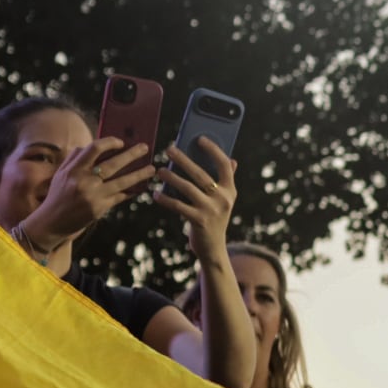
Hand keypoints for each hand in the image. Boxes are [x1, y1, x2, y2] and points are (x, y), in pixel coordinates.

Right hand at [28, 137, 156, 249]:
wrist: (51, 222)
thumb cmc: (58, 195)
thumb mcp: (61, 174)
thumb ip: (75, 159)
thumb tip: (93, 145)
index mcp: (73, 170)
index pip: (94, 149)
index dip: (109, 142)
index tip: (121, 141)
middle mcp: (83, 181)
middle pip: (112, 164)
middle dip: (131, 155)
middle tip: (145, 148)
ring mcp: (93, 196)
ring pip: (121, 182)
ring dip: (139, 174)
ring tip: (152, 168)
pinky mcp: (100, 208)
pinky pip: (120, 197)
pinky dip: (131, 191)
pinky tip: (141, 186)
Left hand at [155, 137, 239, 260]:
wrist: (213, 248)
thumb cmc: (214, 219)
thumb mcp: (223, 200)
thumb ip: (225, 181)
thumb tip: (232, 160)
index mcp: (230, 190)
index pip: (224, 165)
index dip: (213, 150)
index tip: (200, 138)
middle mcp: (223, 198)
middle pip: (201, 174)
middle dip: (183, 159)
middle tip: (169, 149)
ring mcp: (212, 209)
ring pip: (187, 188)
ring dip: (171, 177)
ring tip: (159, 171)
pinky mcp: (199, 220)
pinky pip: (178, 205)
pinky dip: (165, 199)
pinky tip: (156, 194)